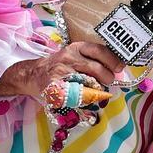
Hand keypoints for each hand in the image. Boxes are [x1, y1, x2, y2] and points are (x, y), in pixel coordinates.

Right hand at [0, 42, 121, 97]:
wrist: (32, 74)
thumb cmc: (60, 67)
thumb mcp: (76, 57)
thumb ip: (94, 60)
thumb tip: (118, 69)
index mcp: (76, 48)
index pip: (98, 50)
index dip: (112, 59)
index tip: (120, 68)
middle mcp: (68, 57)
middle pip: (95, 68)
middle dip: (106, 77)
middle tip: (109, 83)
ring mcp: (59, 72)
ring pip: (86, 83)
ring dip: (96, 91)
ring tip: (97, 92)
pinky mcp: (53, 87)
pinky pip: (73, 97)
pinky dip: (83, 102)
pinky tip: (86, 104)